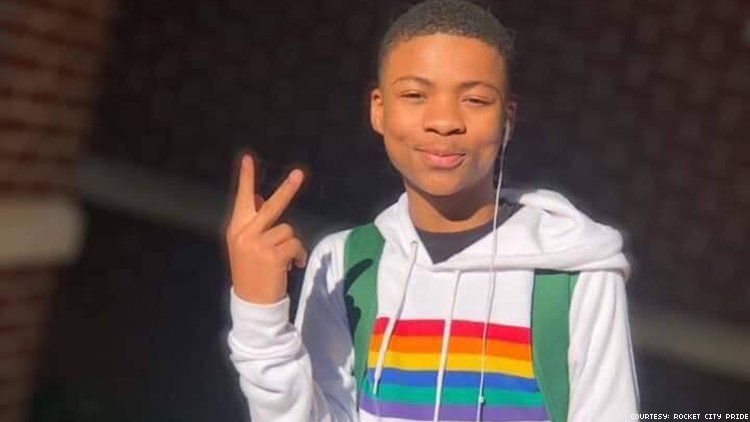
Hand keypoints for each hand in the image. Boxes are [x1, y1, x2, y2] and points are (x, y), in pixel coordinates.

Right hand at [225, 154, 307, 303]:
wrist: (252, 303)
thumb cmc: (252, 272)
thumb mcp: (246, 246)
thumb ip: (254, 223)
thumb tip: (263, 199)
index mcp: (236, 229)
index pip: (242, 199)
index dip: (247, 178)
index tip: (248, 158)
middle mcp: (244, 233)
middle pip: (272, 206)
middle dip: (287, 189)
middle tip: (299, 173)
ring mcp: (258, 244)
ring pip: (288, 229)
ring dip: (291, 244)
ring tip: (284, 260)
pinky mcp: (273, 255)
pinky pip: (296, 244)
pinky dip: (298, 255)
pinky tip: (291, 266)